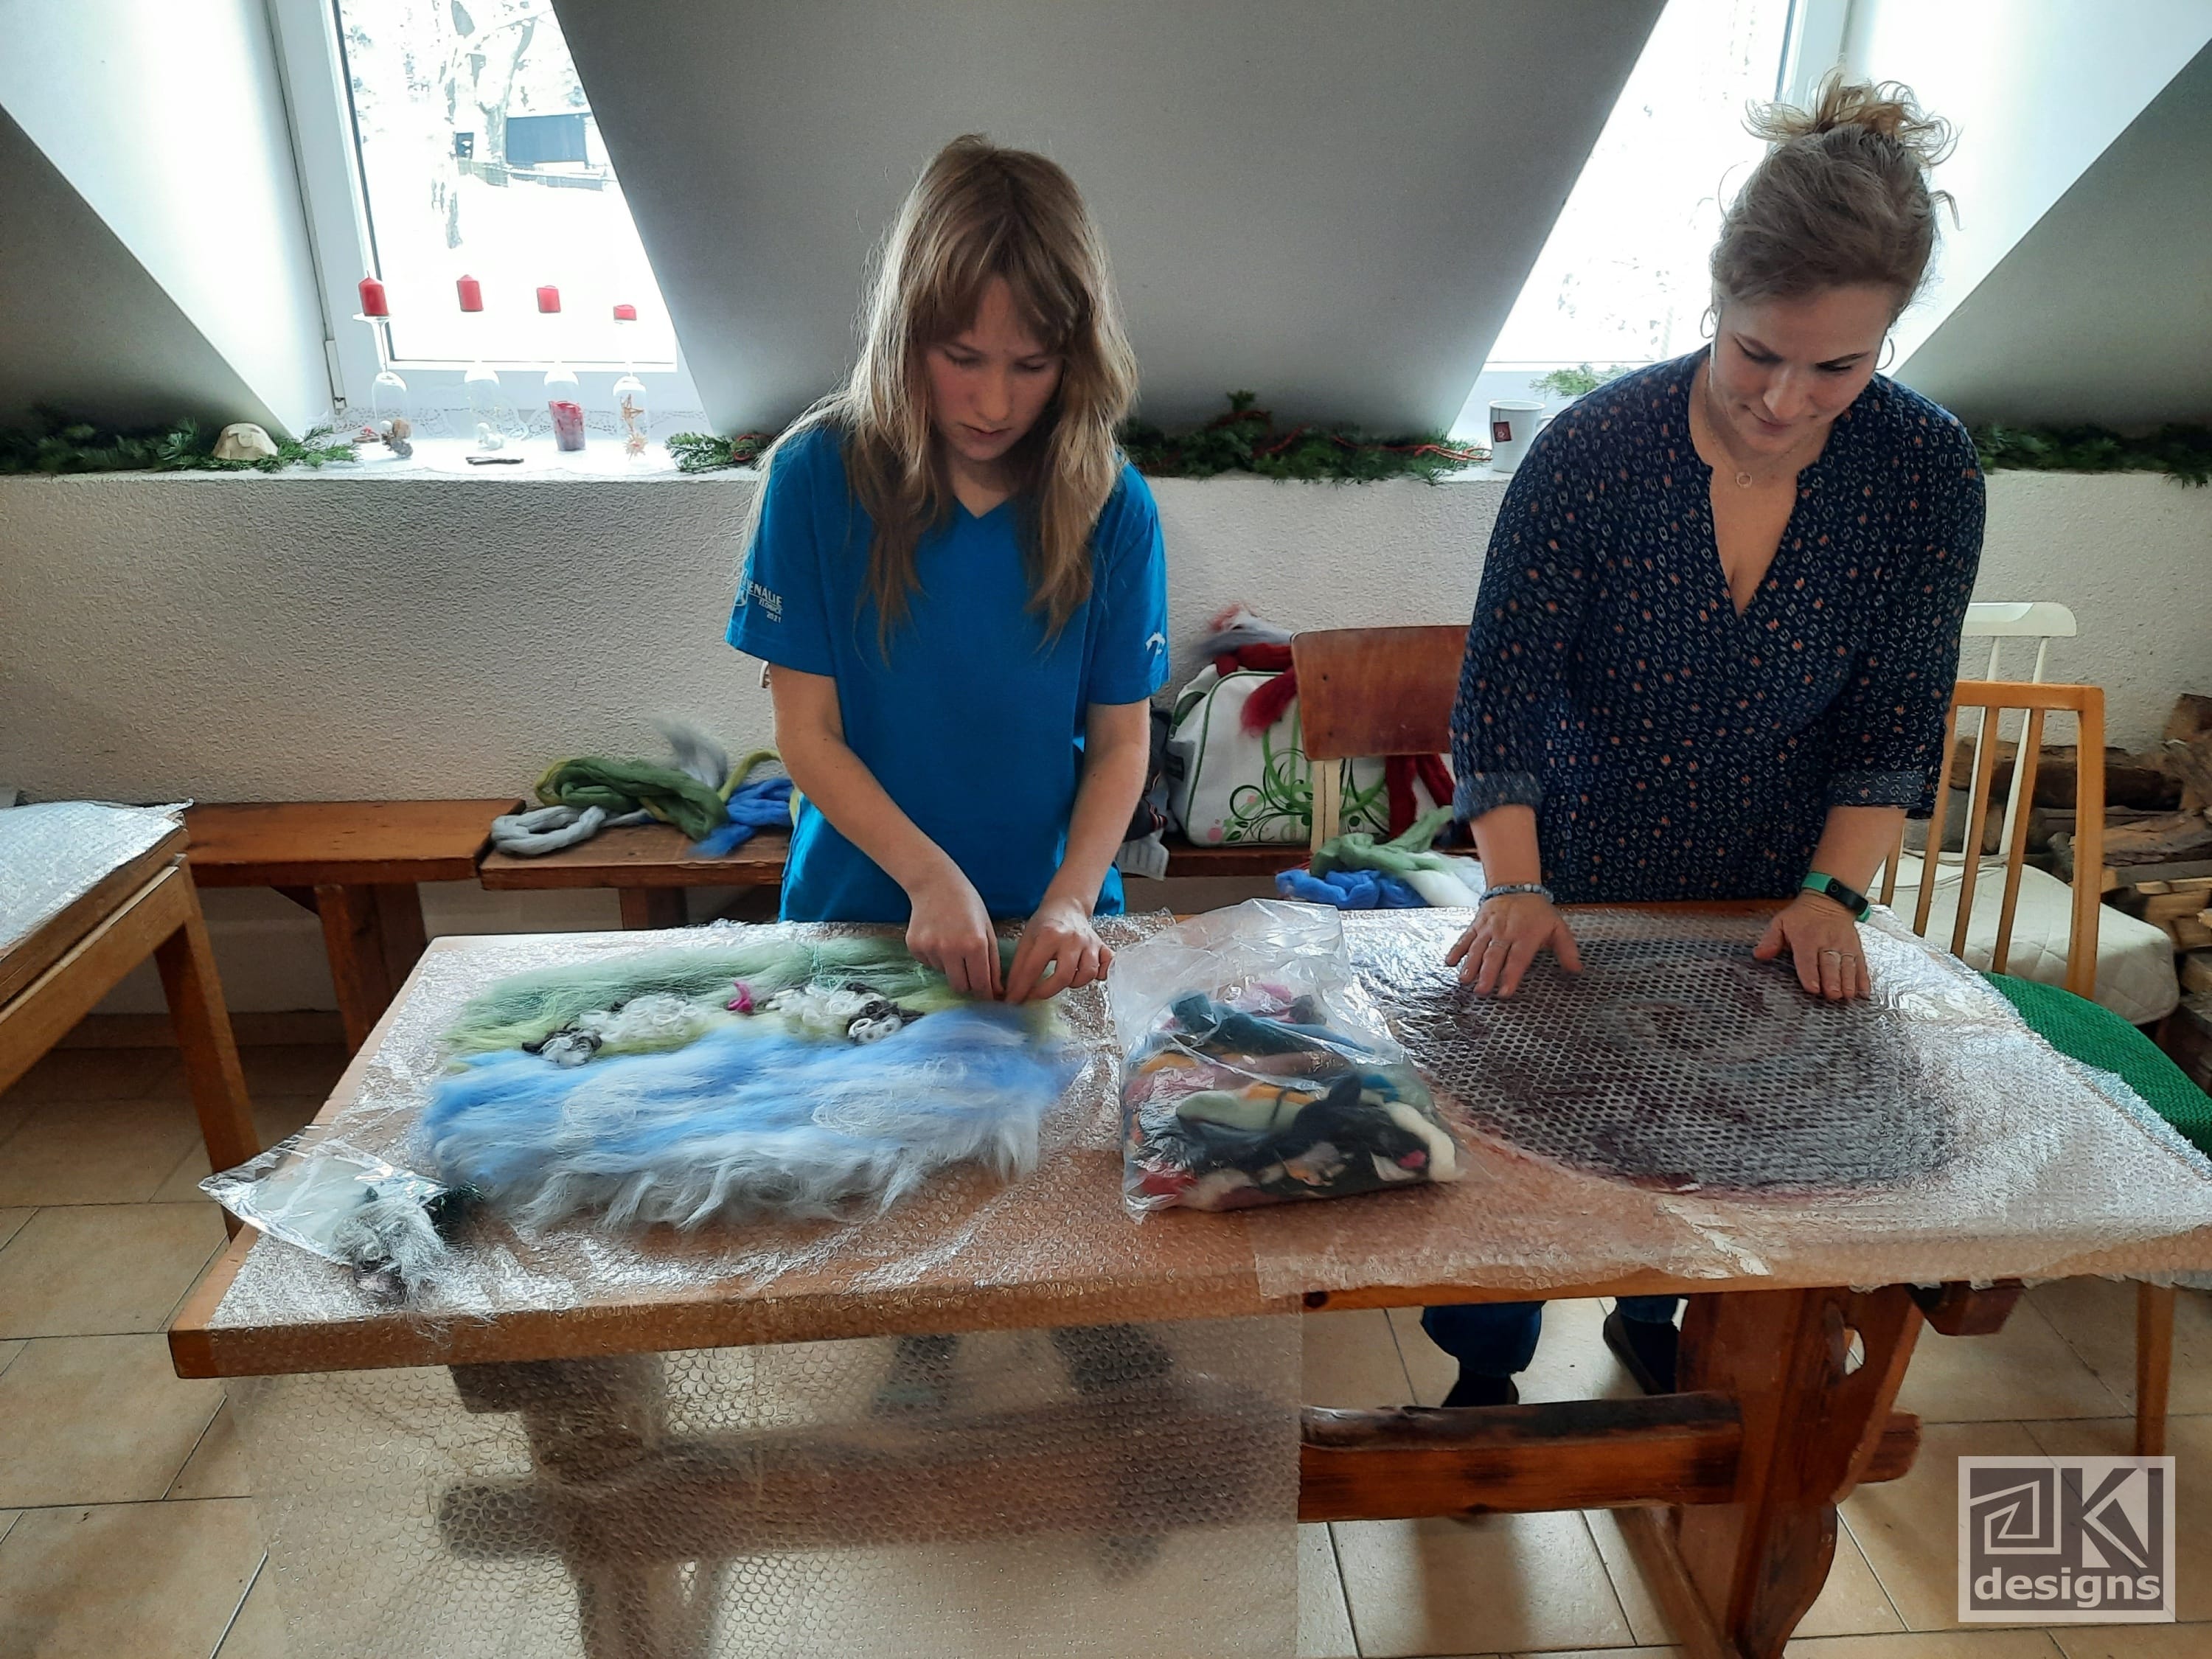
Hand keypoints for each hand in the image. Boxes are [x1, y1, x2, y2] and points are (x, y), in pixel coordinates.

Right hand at [906, 869, 1000, 997]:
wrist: (934, 882)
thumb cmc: (967, 903)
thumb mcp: (987, 929)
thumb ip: (992, 962)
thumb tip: (995, 992)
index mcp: (974, 944)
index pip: (981, 984)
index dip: (986, 994)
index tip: (988, 997)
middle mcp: (951, 949)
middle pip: (961, 986)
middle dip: (968, 983)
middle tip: (970, 969)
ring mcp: (930, 949)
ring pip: (945, 974)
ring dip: (951, 966)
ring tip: (951, 941)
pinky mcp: (914, 947)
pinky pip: (929, 964)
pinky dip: (936, 958)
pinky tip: (937, 937)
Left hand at [1005, 893, 1110, 1003]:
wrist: (1067, 906)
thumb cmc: (1045, 923)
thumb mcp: (1026, 939)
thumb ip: (1019, 966)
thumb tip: (1012, 993)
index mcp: (1049, 935)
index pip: (1033, 969)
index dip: (1022, 988)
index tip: (1013, 1000)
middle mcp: (1072, 939)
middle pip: (1064, 976)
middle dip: (1046, 991)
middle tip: (1036, 994)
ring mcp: (1090, 943)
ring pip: (1087, 974)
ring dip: (1073, 982)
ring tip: (1062, 979)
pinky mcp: (1102, 946)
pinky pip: (1107, 965)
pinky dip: (1100, 974)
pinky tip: (1086, 973)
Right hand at [1446, 893, 1583, 995]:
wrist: (1516, 886)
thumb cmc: (1538, 913)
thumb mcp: (1558, 927)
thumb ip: (1567, 950)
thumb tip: (1577, 970)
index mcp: (1526, 935)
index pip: (1518, 958)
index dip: (1511, 975)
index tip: (1505, 992)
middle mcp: (1505, 932)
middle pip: (1495, 955)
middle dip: (1487, 974)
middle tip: (1481, 991)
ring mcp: (1489, 928)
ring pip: (1478, 947)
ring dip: (1470, 964)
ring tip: (1464, 980)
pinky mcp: (1477, 924)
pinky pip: (1465, 937)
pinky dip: (1456, 949)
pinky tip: (1449, 962)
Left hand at [1754, 892, 1869, 999]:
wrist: (1830, 899)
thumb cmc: (1802, 916)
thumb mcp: (1781, 922)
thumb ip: (1770, 940)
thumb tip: (1759, 955)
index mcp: (1806, 939)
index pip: (1808, 959)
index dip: (1810, 974)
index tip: (1813, 989)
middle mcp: (1827, 943)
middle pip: (1830, 964)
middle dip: (1832, 981)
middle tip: (1833, 996)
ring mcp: (1843, 945)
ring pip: (1847, 965)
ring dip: (1849, 982)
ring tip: (1848, 996)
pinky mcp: (1855, 947)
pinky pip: (1860, 964)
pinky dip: (1863, 978)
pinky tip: (1864, 992)